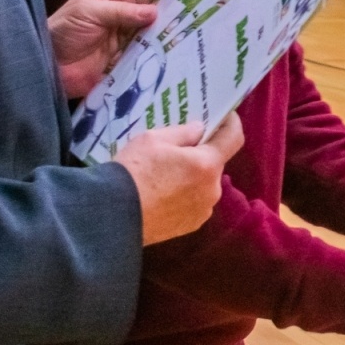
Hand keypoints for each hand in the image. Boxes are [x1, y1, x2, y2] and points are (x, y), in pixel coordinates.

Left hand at [49, 0, 190, 97]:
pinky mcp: (132, 59)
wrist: (46, 69)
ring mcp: (131, 36)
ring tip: (202, 21)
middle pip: (159, 1)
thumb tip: (154, 13)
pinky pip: (154, 53)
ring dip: (178, 24)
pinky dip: (168, 51)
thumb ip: (120, 12)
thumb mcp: (87, 13)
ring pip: (161, 27)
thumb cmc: (61, 31)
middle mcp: (127, 12)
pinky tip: (185, 49)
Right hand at [115, 113, 243, 244]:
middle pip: (214, 164)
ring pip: (203, 185)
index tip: (223, 116)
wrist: (110, 217)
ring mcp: (202, 211)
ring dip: (192, 177)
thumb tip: (200, 130)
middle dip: (201, 155)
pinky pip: (193, 203)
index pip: (234, 138)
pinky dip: (183, 196)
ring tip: (164, 175)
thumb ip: (183, 133)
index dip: (230, 124)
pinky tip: (161, 195)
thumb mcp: (153, 139)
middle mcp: (212, 189)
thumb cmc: (132, 172)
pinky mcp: (188, 227)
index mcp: (207, 165)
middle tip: (178, 150)